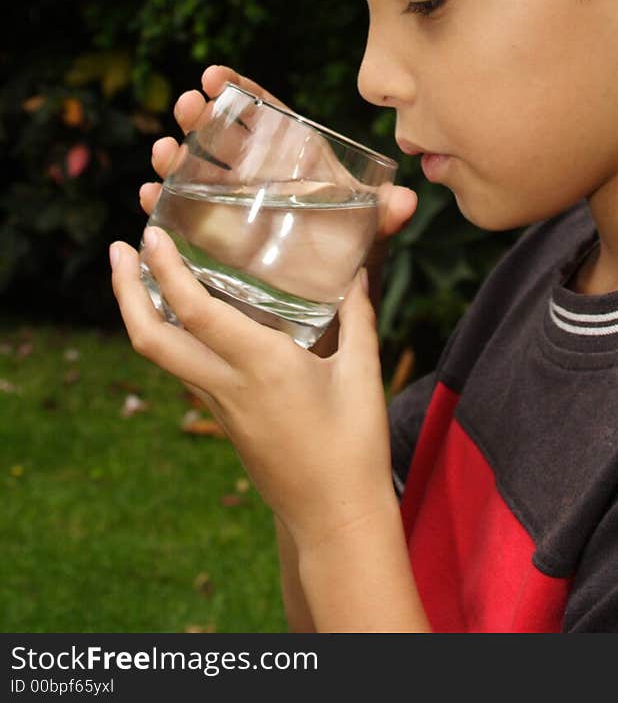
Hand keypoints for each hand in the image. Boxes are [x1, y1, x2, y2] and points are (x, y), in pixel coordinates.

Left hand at [110, 214, 414, 552]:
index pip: (197, 312)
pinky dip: (170, 334)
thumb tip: (354, 271)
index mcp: (263, 366)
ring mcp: (221, 406)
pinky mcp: (225, 419)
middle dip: (126, 291)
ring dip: (139, 311)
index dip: (166, 270)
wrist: (335, 519)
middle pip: (152, 338)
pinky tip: (181, 315)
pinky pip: (184, 370)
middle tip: (118, 249)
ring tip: (137, 272)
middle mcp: (230, 385)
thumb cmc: (354, 448)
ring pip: (161, 355)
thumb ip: (357, 316)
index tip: (150, 235)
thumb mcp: (362, 374)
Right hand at [140, 64, 399, 347]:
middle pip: (223, 136)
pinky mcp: (213, 233)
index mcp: (293, 158)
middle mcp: (258, 173)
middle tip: (186, 105)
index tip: (214, 75)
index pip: (266, 114)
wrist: (331, 298)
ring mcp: (232, 202)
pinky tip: (150, 198)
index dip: (240, 90)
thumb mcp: (367, 234)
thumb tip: (407, 203)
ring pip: (197, 170)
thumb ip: (384, 218)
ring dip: (175, 157)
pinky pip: (183, 212)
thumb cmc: (350, 253)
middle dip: (199, 117)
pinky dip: (164, 203)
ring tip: (162, 152)